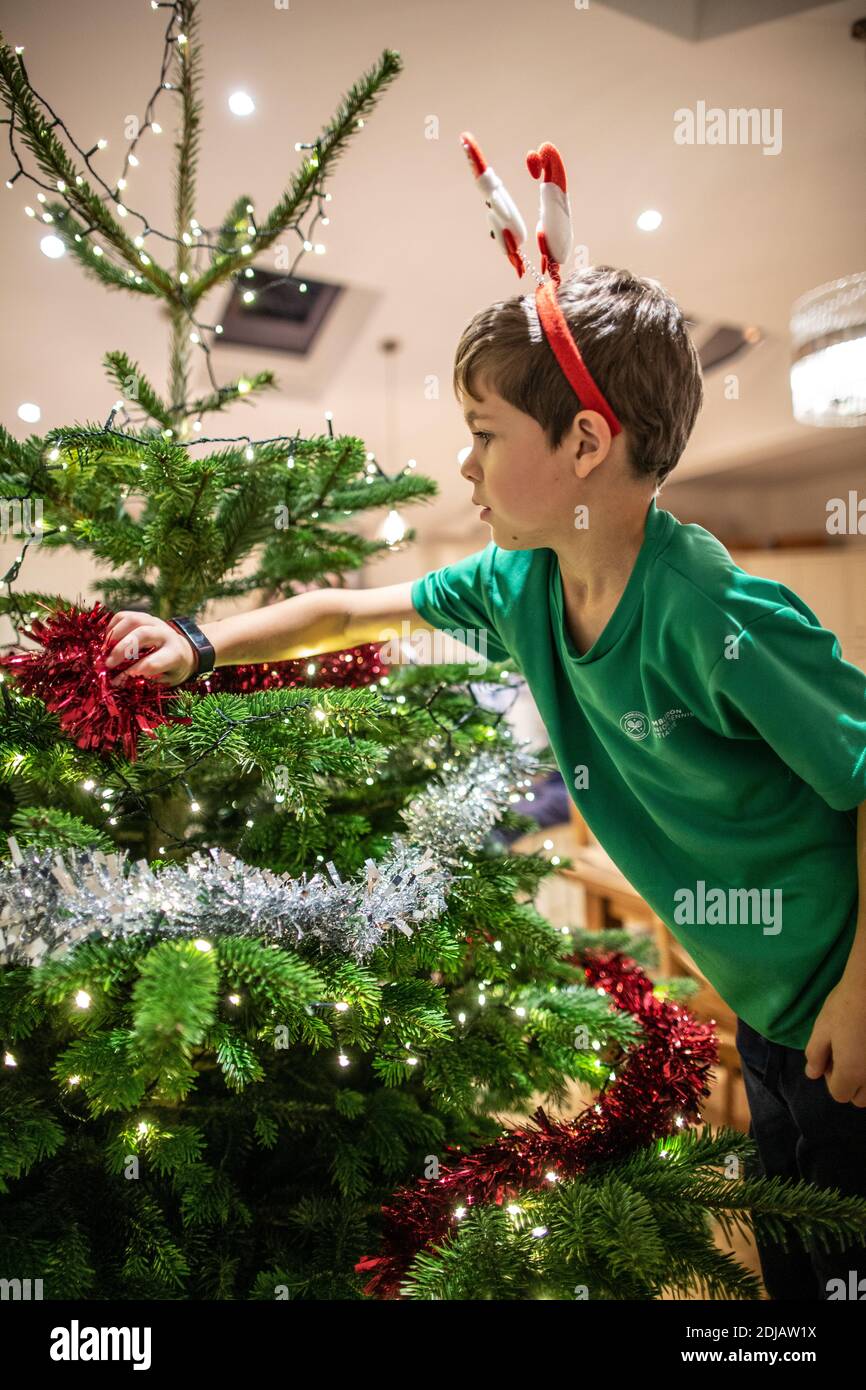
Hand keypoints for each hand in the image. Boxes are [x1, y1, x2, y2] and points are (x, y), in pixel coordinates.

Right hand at [102, 611, 197, 687]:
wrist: (181, 650)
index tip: (126, 675)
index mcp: (175, 653)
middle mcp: (166, 634)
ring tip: (105, 651)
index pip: (156, 660)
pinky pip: (124, 616)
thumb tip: (116, 680)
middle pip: (142, 634)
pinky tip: (108, 642)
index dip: (138, 668)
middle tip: (109, 664)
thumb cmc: (171, 669)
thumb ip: (144, 679)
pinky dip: (112, 627)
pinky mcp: (143, 616)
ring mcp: (154, 622)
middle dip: (122, 649)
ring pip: (132, 620)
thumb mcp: (165, 679)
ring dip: (114, 636)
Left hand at [804, 975, 865, 1105]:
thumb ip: (815, 1055)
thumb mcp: (822, 1029)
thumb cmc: (845, 1006)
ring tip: (859, 1052)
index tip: (832, 1057)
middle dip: (851, 1084)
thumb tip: (812, 1073)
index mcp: (852, 1073)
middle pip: (861, 1098)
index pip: (839, 1094)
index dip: (831, 1078)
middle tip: (847, 1056)